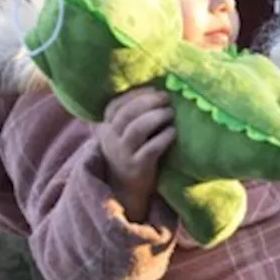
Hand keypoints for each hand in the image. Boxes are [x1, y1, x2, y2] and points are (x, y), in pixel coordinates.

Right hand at [97, 88, 175, 220]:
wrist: (126, 190)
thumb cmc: (131, 154)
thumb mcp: (124, 135)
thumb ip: (133, 116)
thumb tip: (159, 91)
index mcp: (106, 128)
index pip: (115, 105)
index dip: (136, 94)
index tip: (155, 89)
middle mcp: (110, 139)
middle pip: (127, 114)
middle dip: (148, 102)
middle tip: (167, 99)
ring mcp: (122, 154)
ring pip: (136, 129)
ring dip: (156, 117)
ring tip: (171, 113)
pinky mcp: (137, 168)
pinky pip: (151, 149)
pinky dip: (164, 138)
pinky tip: (173, 132)